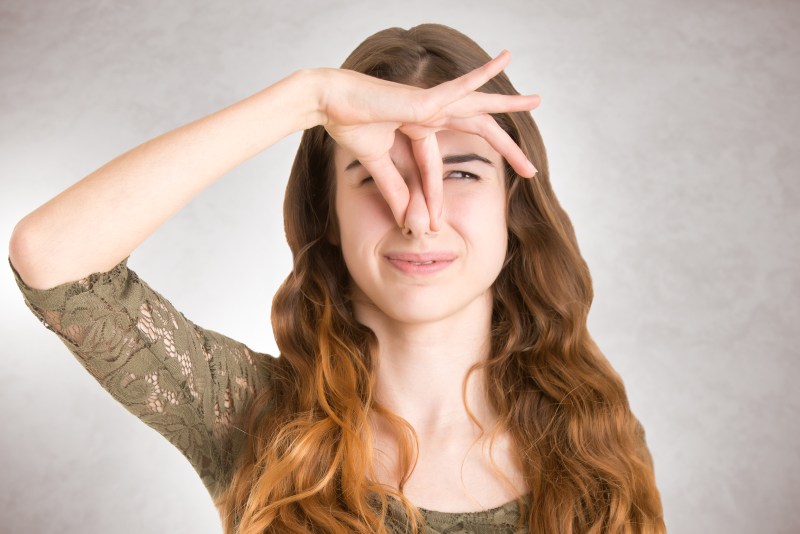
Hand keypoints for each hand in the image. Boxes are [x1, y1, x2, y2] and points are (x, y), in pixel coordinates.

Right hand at [317, 51, 539, 230]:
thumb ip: (394, 187)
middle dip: (507, 148)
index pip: (441, 162)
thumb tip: (407, 218)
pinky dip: (481, 75)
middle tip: (531, 170)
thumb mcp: (377, 163)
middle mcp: (431, 111)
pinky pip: (459, 86)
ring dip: (509, 103)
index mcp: (420, 126)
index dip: (439, 193)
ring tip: (537, 100)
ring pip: (479, 105)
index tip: (437, 224)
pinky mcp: (424, 97)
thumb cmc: (348, 124)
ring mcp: (430, 101)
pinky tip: (503, 60)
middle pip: (478, 129)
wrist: (327, 103)